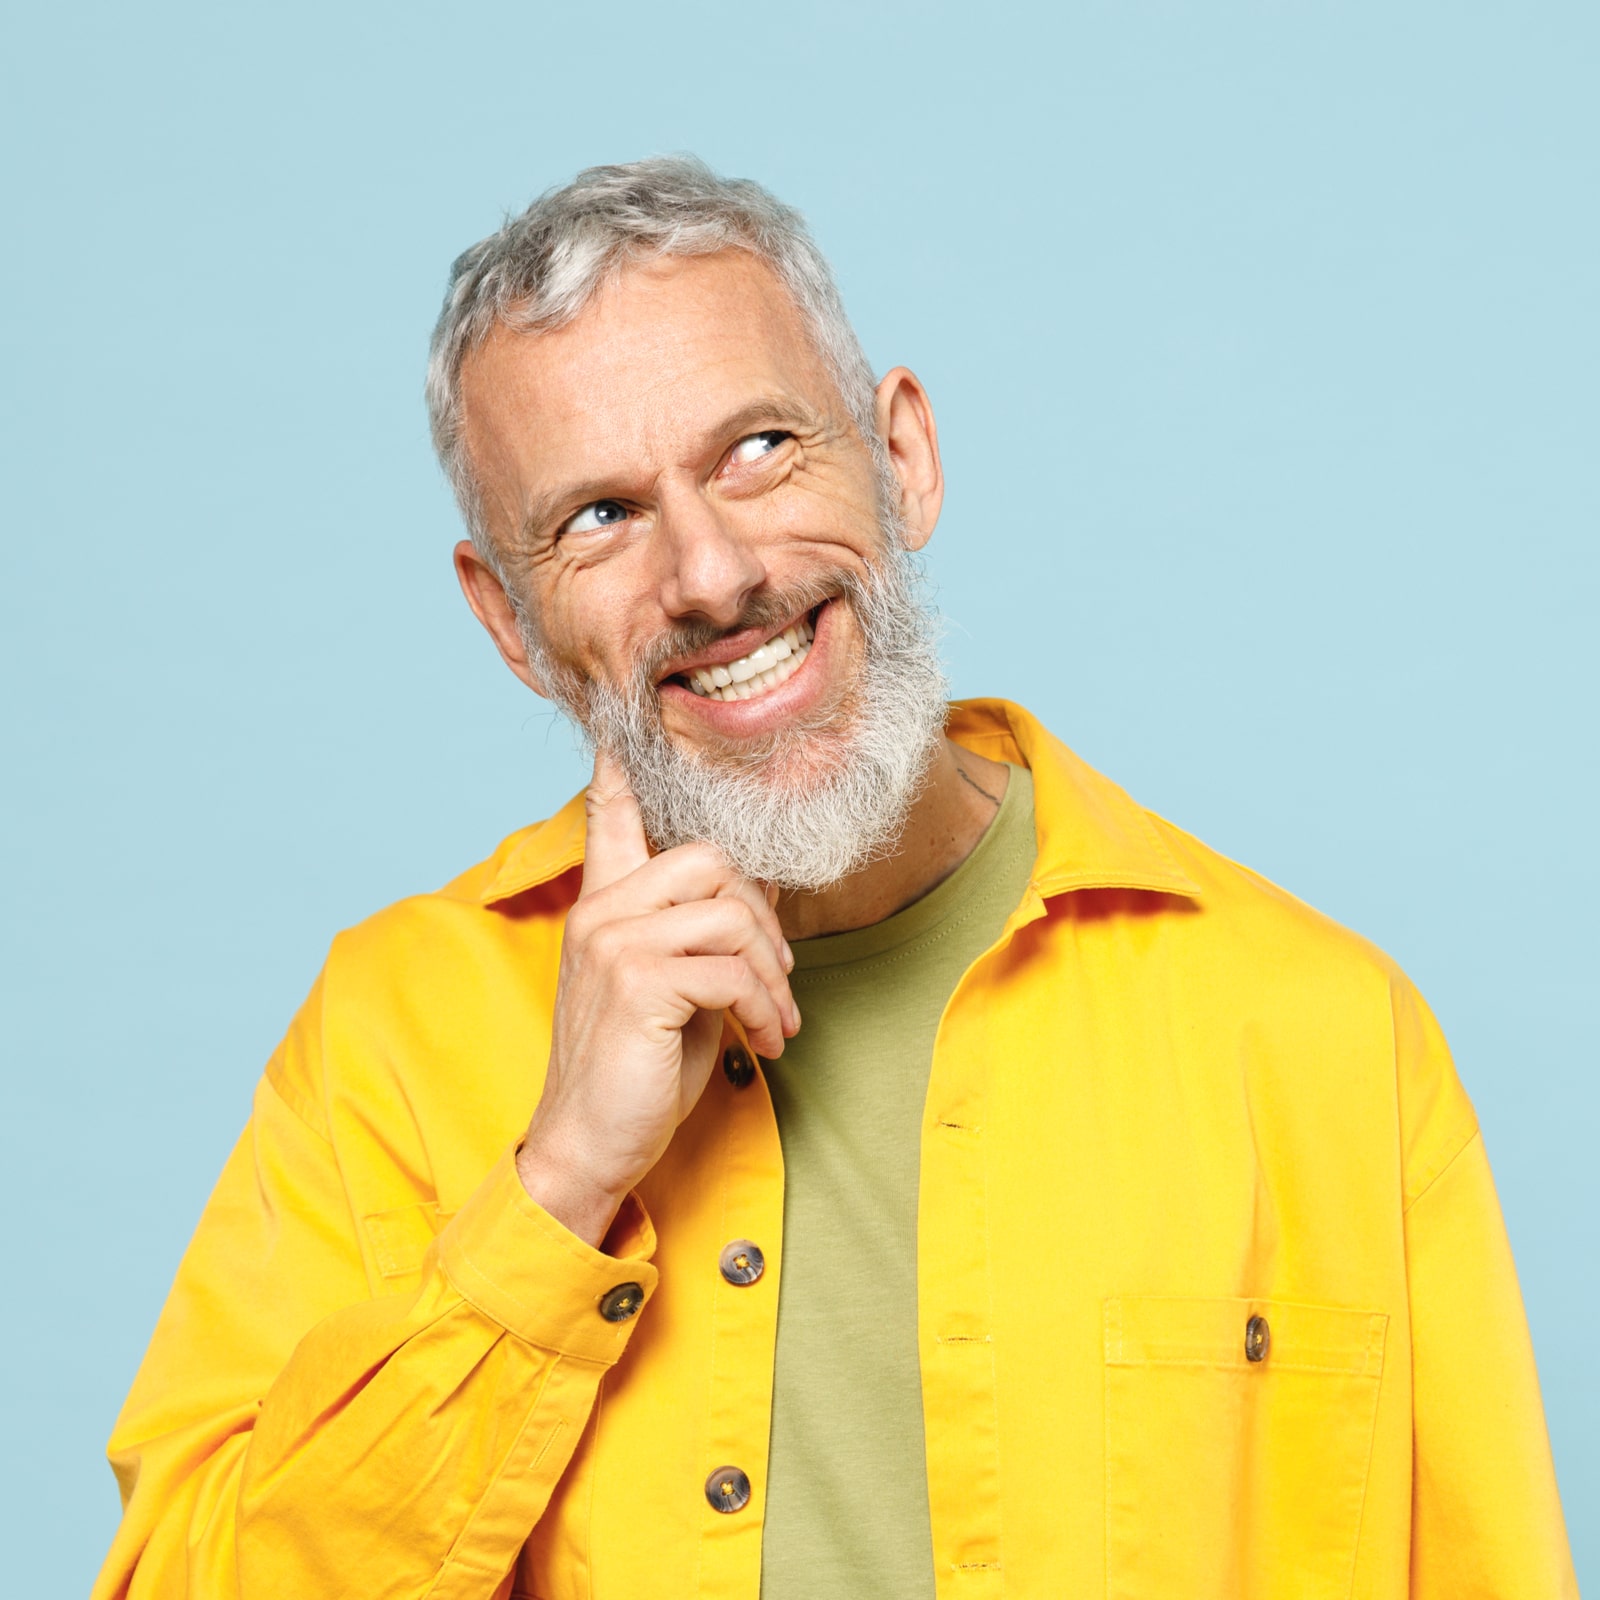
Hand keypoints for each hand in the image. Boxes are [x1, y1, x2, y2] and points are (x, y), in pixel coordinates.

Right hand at [515, 750, 799, 1245]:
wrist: (590, 1145)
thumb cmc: (638, 1068)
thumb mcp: (677, 988)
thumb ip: (703, 932)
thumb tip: (764, 886)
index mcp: (605, 904)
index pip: (609, 813)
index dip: (623, 766)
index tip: (623, 720)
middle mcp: (602, 910)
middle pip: (711, 857)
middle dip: (764, 917)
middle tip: (778, 978)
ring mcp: (614, 942)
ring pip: (732, 913)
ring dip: (774, 974)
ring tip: (777, 1020)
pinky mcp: (638, 981)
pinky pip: (733, 968)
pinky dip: (767, 1007)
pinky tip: (767, 1041)